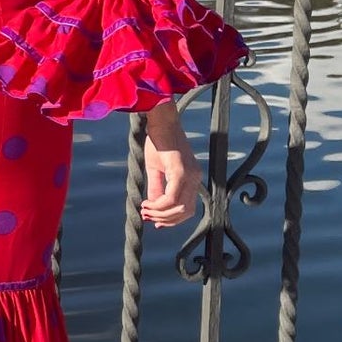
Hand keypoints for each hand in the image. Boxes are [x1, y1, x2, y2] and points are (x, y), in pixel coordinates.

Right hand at [141, 106, 201, 229]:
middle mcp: (195, 178)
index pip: (187, 208)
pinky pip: (172, 197)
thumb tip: (154, 207)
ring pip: (180, 207)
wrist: (160, 120)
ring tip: (145, 210)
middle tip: (147, 216)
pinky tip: (148, 203)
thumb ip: (157, 188)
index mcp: (192, 178)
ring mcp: (190, 175)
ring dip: (161, 214)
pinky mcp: (180, 170)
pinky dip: (159, 205)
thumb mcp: (156, 169)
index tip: (154, 221)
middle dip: (165, 219)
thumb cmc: (158, 141)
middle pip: (186, 212)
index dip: (172, 219)